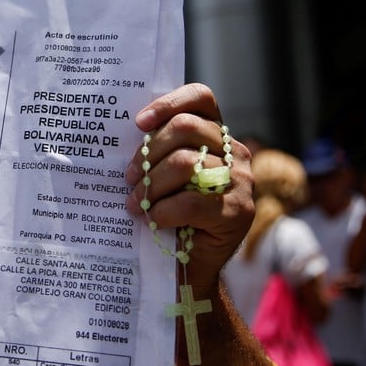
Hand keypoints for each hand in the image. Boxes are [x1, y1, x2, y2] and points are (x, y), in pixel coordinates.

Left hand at [124, 83, 254, 294]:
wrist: (189, 267)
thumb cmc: (170, 215)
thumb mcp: (164, 175)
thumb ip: (159, 151)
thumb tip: (124, 133)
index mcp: (216, 136)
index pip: (201, 98)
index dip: (168, 103)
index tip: (139, 122)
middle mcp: (235, 152)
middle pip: (185, 128)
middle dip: (149, 153)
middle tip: (129, 178)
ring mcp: (241, 181)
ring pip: (186, 163)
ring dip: (151, 185)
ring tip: (136, 202)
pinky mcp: (239, 211)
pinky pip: (190, 201)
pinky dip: (163, 211)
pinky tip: (153, 220)